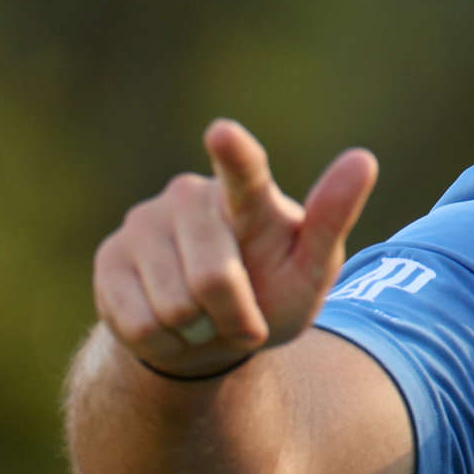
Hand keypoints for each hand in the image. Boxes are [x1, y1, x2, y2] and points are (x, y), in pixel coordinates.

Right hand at [93, 119, 378, 378]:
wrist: (211, 333)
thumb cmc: (274, 291)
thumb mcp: (312, 269)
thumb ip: (332, 219)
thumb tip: (364, 158)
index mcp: (249, 196)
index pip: (244, 173)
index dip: (234, 155)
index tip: (222, 132)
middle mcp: (190, 198)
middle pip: (213, 278)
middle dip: (234, 315)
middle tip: (243, 316)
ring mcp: (143, 223)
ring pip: (172, 306)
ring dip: (198, 329)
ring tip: (204, 314)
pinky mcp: (109, 257)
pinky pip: (137, 321)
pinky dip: (163, 341)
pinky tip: (170, 322)